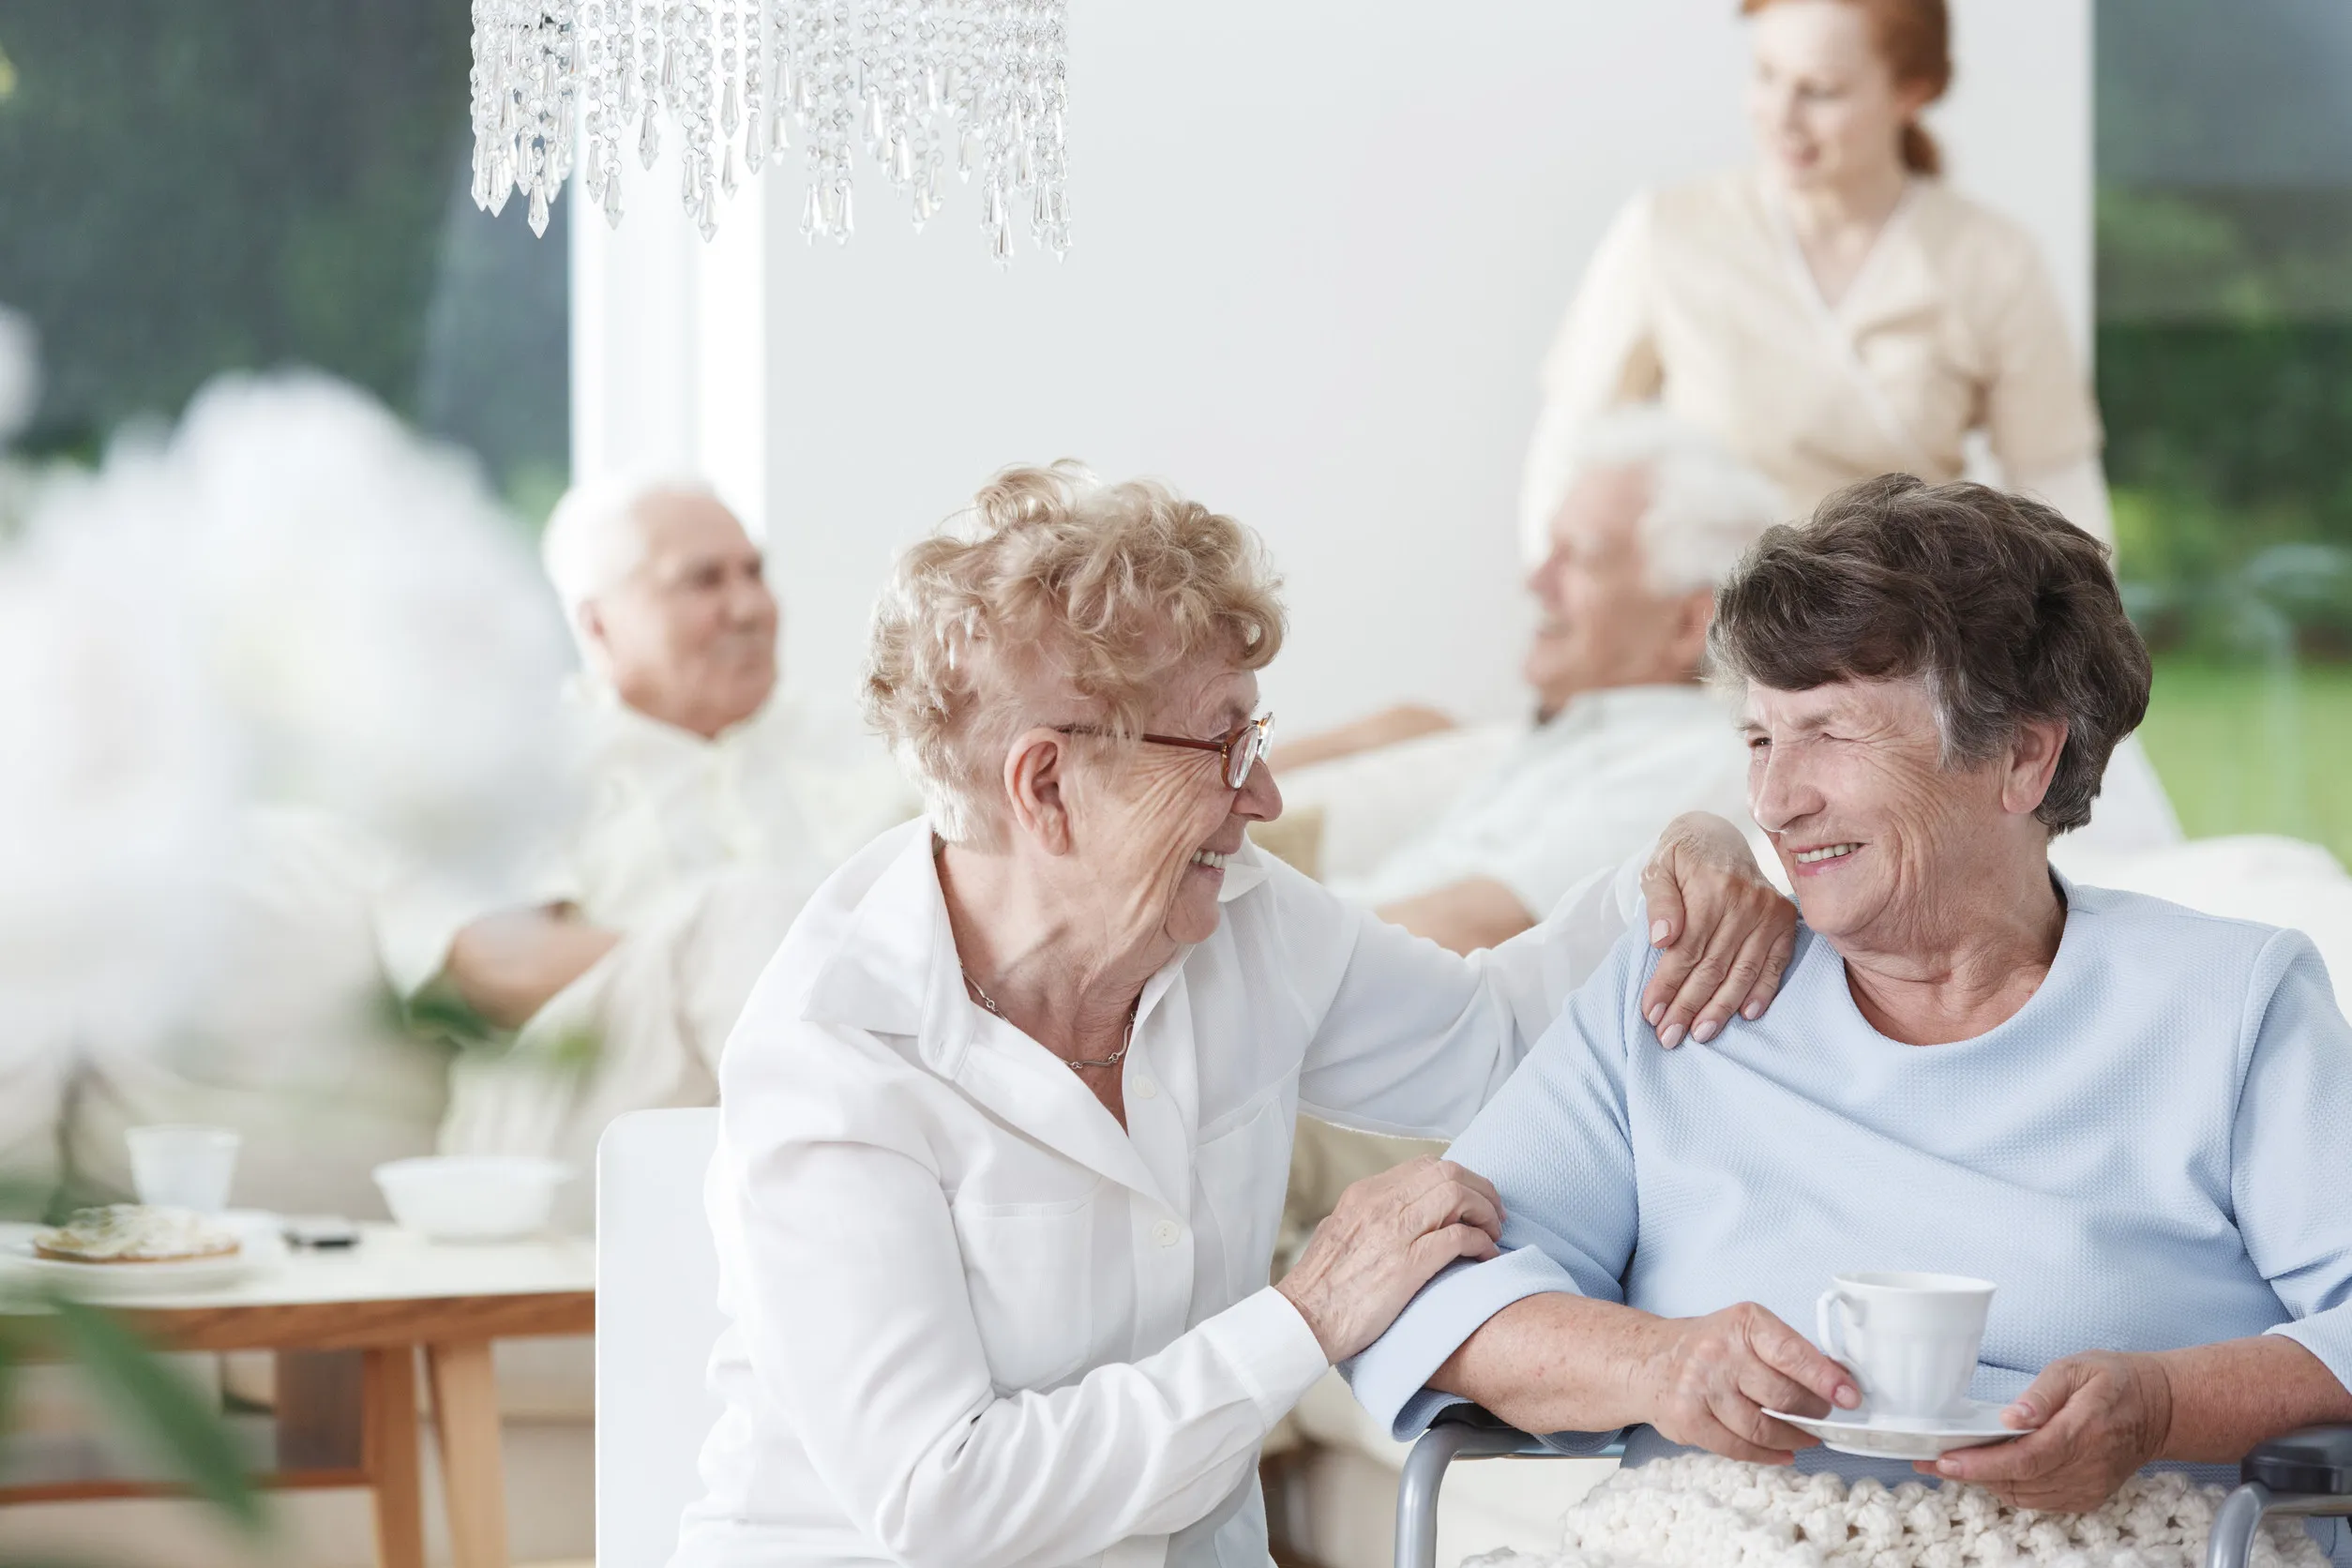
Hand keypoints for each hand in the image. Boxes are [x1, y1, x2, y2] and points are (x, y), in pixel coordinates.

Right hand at [1275, 1156, 1503, 1362]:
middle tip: (1495, 1213)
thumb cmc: (1320, 1287)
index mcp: (1365, 1194)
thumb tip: (1391, 1218)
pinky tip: (1486, 1256)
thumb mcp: (1338, 1232)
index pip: (1425, 1166)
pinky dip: (1482, 1242)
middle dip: (1481, 1190)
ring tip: (1494, 1233)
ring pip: (1458, 1196)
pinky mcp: (1408, 1264)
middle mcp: (1381, 1203)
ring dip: (1485, 1212)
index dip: (1459, 1178)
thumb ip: (1367, 1218)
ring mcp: (1395, 1231)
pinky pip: (1459, 1237)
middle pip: (1448, 1173)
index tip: (1473, 1198)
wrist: (1305, 1318)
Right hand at [1636, 1302, 1859, 1463]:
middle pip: (1782, 1396)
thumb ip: (1787, 1352)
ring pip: (1763, 1428)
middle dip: (1812, 1412)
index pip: (1791, 1353)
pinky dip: (1768, 1455)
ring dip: (1794, 1438)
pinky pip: (1739, 1447)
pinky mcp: (1688, 1419)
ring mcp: (1700, 1387)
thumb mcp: (1745, 1332)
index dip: (1824, 1378)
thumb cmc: (1708, 1346)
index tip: (1849, 1397)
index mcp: (1742, 1324)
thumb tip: (1838, 1380)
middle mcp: (1718, 1352)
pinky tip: (1782, 1452)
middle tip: (1822, 1416)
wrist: (1649, 1360)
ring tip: (1805, 1436)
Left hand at [1639, 812, 1796, 1047]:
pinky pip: (1776, 963)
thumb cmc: (1681, 857)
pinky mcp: (1785, 920)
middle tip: (1669, 1037)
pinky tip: (1746, 1015)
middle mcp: (1746, 901)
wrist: (1717, 836)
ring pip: (1742, 971)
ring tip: (1699, 1034)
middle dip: (1688, 1006)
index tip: (1651, 1014)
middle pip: (1713, 966)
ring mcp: (1769, 912)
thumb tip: (1661, 939)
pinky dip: (1762, 990)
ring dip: (1720, 1008)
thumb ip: (1659, 901)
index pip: (1687, 949)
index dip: (1668, 985)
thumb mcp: (1658, 867)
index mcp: (1712, 887)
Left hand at [1921, 1351, 2172, 1510]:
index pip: (2025, 1458)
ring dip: (1986, 1482)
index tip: (1944, 1460)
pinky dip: (2011, 1488)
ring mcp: (2089, 1487)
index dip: (1981, 1464)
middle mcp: (2086, 1467)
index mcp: (2082, 1430)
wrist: (2160, 1409)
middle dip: (1970, 1474)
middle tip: (1929, 1461)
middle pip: (2019, 1481)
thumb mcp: (2078, 1367)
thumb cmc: (2114, 1380)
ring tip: (1952, 1463)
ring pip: (2025, 1495)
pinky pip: (2039, 1500)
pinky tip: (1990, 1470)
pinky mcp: (2088, 1496)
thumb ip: (2043, 1393)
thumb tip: (2011, 1417)